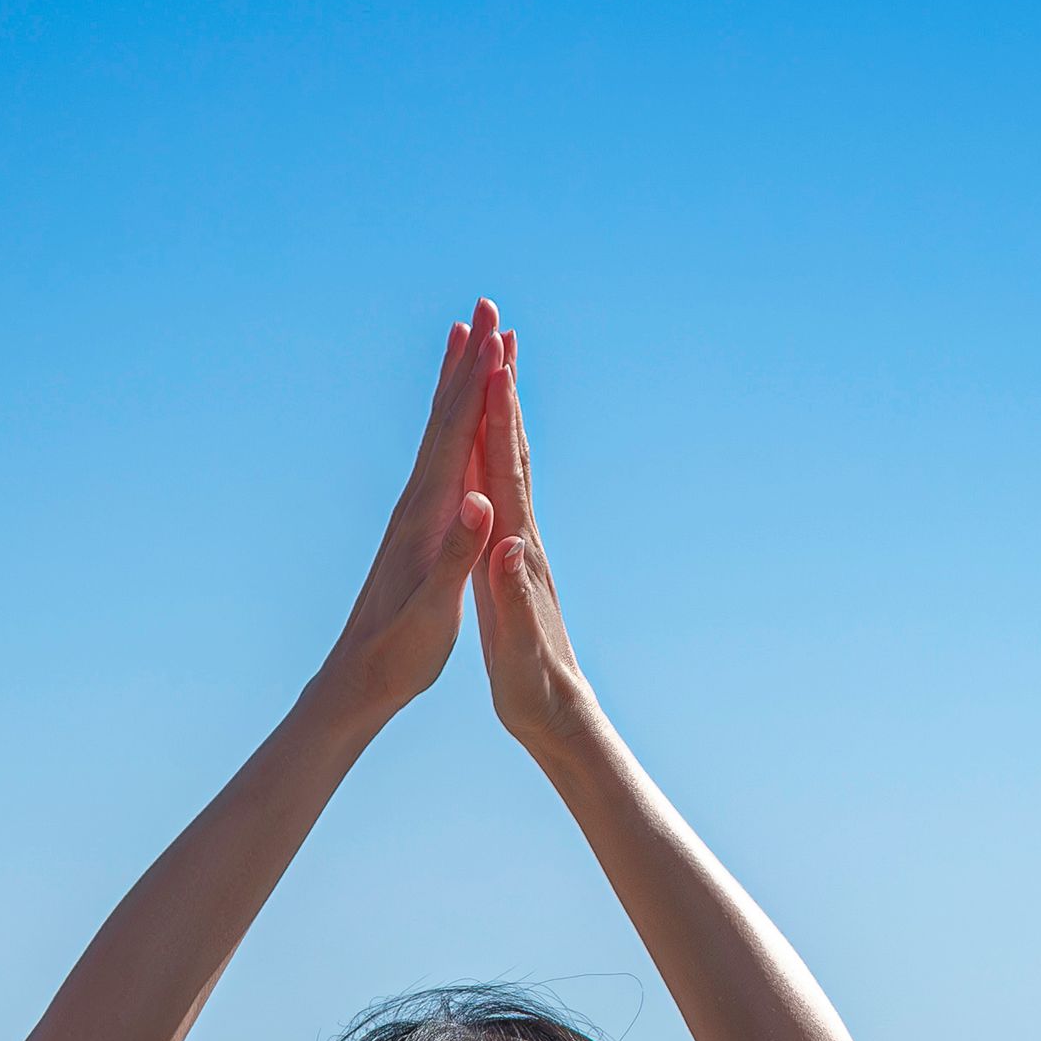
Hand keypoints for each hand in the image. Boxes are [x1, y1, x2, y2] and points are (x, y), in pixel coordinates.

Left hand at [322, 305, 501, 722]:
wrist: (358, 676)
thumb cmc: (400, 652)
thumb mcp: (434, 611)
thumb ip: (456, 555)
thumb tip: (476, 503)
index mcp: (427, 516)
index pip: (456, 437)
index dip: (479, 386)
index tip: (498, 338)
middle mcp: (415, 501)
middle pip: (444, 416)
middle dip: (467, 361)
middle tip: (485, 307)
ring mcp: (412, 510)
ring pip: (437, 429)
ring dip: (454, 381)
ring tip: (465, 337)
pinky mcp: (415, 524)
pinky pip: (436, 456)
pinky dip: (447, 422)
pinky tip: (452, 415)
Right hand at [470, 337, 593, 755]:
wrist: (559, 715)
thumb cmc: (533, 687)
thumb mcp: (516, 647)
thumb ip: (508, 595)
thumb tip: (508, 544)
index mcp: (517, 550)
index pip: (506, 468)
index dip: (498, 414)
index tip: (491, 357)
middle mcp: (524, 536)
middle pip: (514, 446)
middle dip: (504, 386)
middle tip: (496, 325)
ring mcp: (520, 544)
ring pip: (510, 460)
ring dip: (502, 408)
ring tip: (495, 360)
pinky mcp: (511, 558)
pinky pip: (499, 489)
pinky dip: (491, 452)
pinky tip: (482, 440)